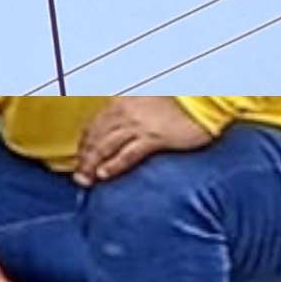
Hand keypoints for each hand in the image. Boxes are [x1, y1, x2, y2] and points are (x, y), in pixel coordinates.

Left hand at [74, 97, 212, 185]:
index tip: (80, 159)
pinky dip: (113, 165)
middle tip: (77, 176)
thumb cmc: (177, 105)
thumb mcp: (146, 104)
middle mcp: (126, 111)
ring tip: (86, 180)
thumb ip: (129, 115)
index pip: (94, 125)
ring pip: (106, 146)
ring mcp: (139, 124)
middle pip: (96, 137)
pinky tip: (104, 175)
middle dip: (84, 158)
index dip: (84, 144)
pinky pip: (128, 154)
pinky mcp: (154, 137)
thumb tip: (117, 132)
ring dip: (92, 164)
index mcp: (121, 101)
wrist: (203, 102)